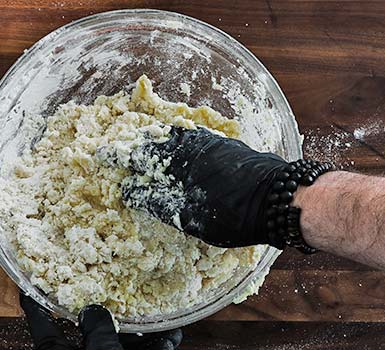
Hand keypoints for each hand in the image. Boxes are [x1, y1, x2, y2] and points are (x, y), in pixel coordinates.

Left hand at [20, 293, 181, 349]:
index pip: (41, 319)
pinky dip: (152, 349)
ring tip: (161, 320)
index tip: (30, 284)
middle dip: (112, 313)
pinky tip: (170, 339)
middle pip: (88, 329)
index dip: (37, 300)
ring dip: (140, 334)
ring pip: (116, 345)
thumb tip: (94, 312)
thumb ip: (98, 330)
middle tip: (122, 293)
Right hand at [123, 127, 288, 247]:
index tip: (103, 155)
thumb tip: (131, 192)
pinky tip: (184, 153)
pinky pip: (196, 141)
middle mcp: (195, 145)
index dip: (121, 156)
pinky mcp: (229, 148)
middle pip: (158, 140)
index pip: (141, 154)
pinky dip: (181, 145)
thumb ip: (158, 201)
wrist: (280, 199)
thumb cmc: (233, 211)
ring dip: (161, 143)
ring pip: (179, 138)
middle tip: (124, 151)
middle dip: (139, 145)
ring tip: (149, 150)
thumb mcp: (190, 215)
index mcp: (180, 159)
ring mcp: (214, 144)